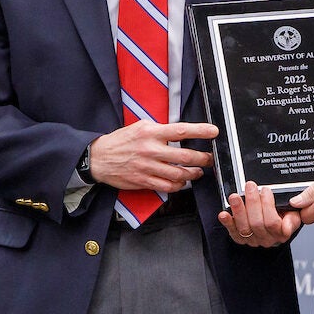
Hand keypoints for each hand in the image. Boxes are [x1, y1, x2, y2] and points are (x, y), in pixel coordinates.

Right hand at [86, 121, 216, 192]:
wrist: (99, 158)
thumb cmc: (121, 141)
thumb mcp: (140, 126)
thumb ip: (160, 130)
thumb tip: (180, 131)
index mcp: (151, 132)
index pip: (181, 130)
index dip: (200, 131)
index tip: (214, 131)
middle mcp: (151, 150)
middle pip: (184, 156)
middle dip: (202, 158)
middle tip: (209, 158)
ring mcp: (148, 167)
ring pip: (179, 174)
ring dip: (193, 174)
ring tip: (198, 171)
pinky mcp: (144, 181)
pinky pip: (167, 186)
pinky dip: (178, 185)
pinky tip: (182, 181)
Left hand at [218, 181, 301, 247]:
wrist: (275, 224)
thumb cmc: (283, 215)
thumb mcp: (293, 214)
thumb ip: (293, 218)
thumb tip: (287, 224)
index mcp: (281, 233)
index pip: (272, 223)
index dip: (268, 205)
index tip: (265, 190)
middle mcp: (267, 238)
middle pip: (257, 223)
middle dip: (252, 202)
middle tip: (250, 186)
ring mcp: (253, 239)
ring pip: (244, 227)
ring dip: (238, 210)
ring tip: (236, 196)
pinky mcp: (241, 238)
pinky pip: (233, 232)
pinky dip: (227, 222)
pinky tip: (224, 214)